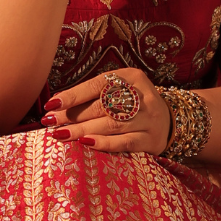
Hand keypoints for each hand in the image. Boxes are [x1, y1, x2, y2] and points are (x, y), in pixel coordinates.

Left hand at [40, 67, 170, 154]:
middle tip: (51, 122)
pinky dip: (104, 143)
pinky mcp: (151, 139)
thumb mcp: (121, 90)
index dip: (73, 95)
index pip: (97, 85)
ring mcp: (148, 118)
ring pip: (111, 124)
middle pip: (102, 105)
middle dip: (73, 115)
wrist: (170, 121)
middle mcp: (142, 95)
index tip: (51, 104)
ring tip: (61, 134)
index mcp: (131, 77)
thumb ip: (95, 95)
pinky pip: (124, 142)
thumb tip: (57, 105)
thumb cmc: (134, 105)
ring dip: (82, 130)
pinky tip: (86, 143)